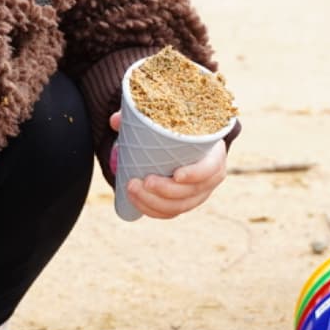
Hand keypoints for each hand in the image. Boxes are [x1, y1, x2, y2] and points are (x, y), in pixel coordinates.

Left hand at [110, 113, 227, 218]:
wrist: (187, 142)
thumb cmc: (180, 130)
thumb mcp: (168, 121)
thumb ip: (142, 117)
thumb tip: (115, 120)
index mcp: (214, 154)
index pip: (210, 169)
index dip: (195, 174)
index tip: (175, 174)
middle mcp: (211, 178)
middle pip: (191, 192)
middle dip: (166, 191)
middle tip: (144, 181)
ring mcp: (199, 194)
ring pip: (179, 206)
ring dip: (154, 202)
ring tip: (132, 189)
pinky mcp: (186, 203)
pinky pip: (171, 213)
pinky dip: (153, 210)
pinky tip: (136, 201)